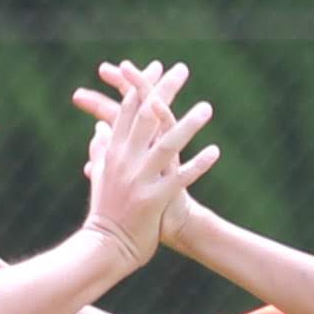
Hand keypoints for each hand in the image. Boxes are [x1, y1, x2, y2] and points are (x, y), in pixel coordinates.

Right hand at [72, 59, 217, 265]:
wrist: (104, 248)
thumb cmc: (104, 213)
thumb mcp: (98, 175)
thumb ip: (98, 149)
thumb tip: (98, 128)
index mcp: (112, 152)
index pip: (128, 110)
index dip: (142, 85)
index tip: (158, 65)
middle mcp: (125, 161)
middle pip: (147, 117)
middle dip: (165, 90)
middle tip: (182, 69)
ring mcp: (139, 180)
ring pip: (166, 144)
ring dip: (188, 124)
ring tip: (206, 108)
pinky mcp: (154, 199)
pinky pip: (180, 178)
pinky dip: (198, 164)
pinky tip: (215, 151)